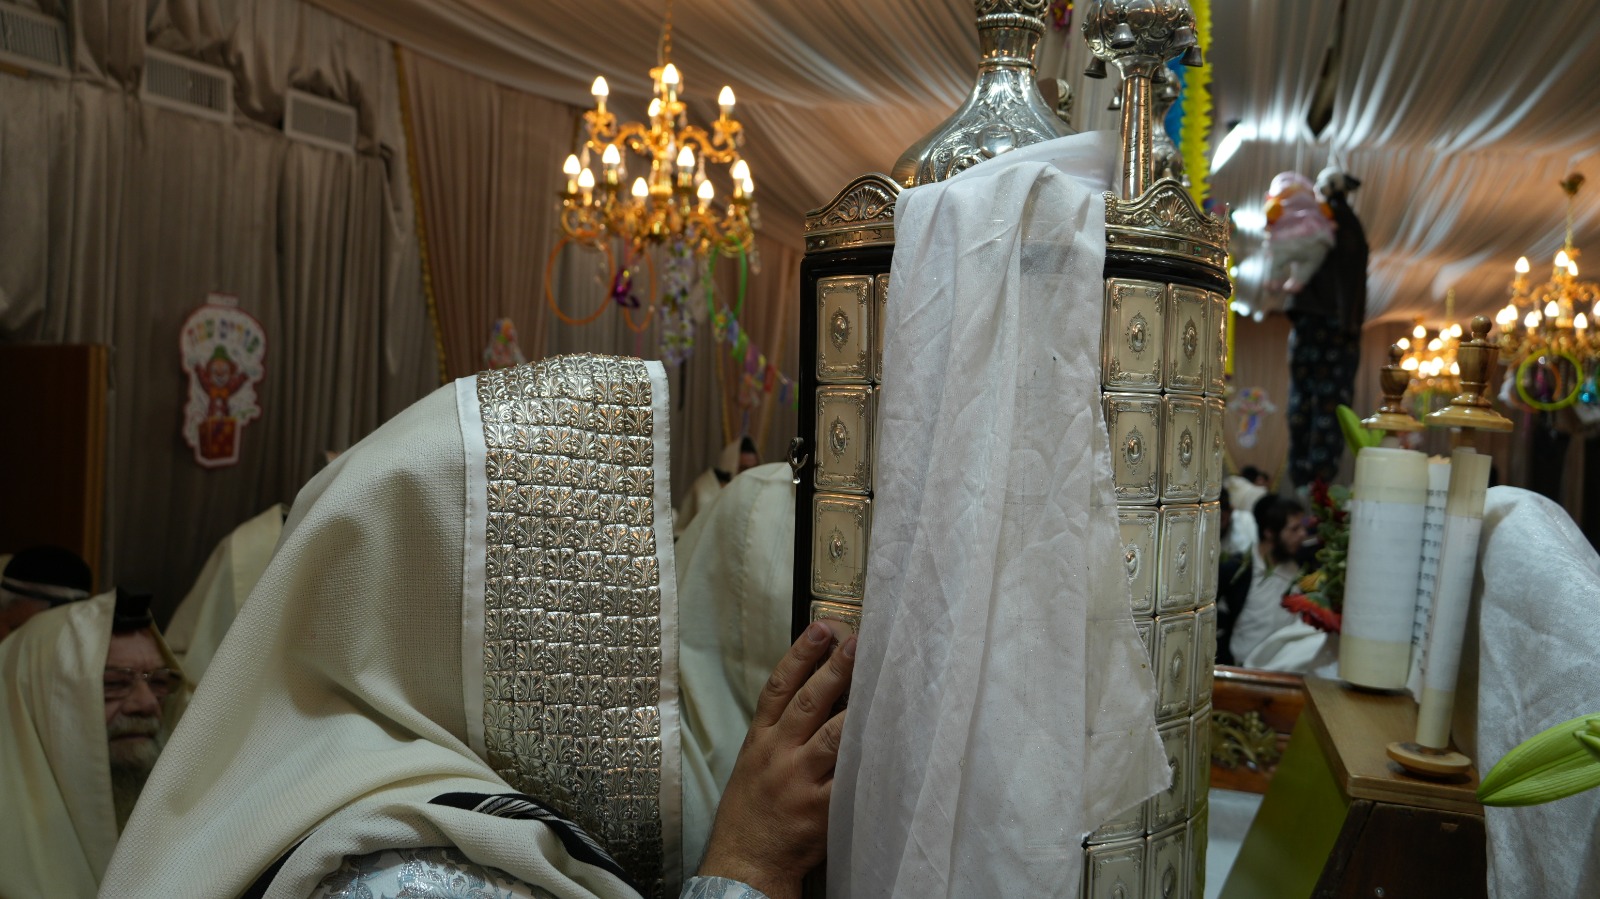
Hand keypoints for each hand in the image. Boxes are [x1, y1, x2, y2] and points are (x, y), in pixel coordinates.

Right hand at [696, 620, 855, 898]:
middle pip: (808, 704)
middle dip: (834, 670)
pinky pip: (851, 779)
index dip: (800, 654)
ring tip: (881, 682)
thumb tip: (817, 688)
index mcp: (760, 740)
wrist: (745, 862)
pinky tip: (890, 742)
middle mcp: (778, 755)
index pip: (779, 688)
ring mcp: (799, 782)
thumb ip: (780, 729)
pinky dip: (870, 761)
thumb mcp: (753, 761)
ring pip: (833, 737)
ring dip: (857, 708)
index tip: (822, 627)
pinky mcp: (821, 809)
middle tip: (858, 642)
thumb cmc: (752, 810)